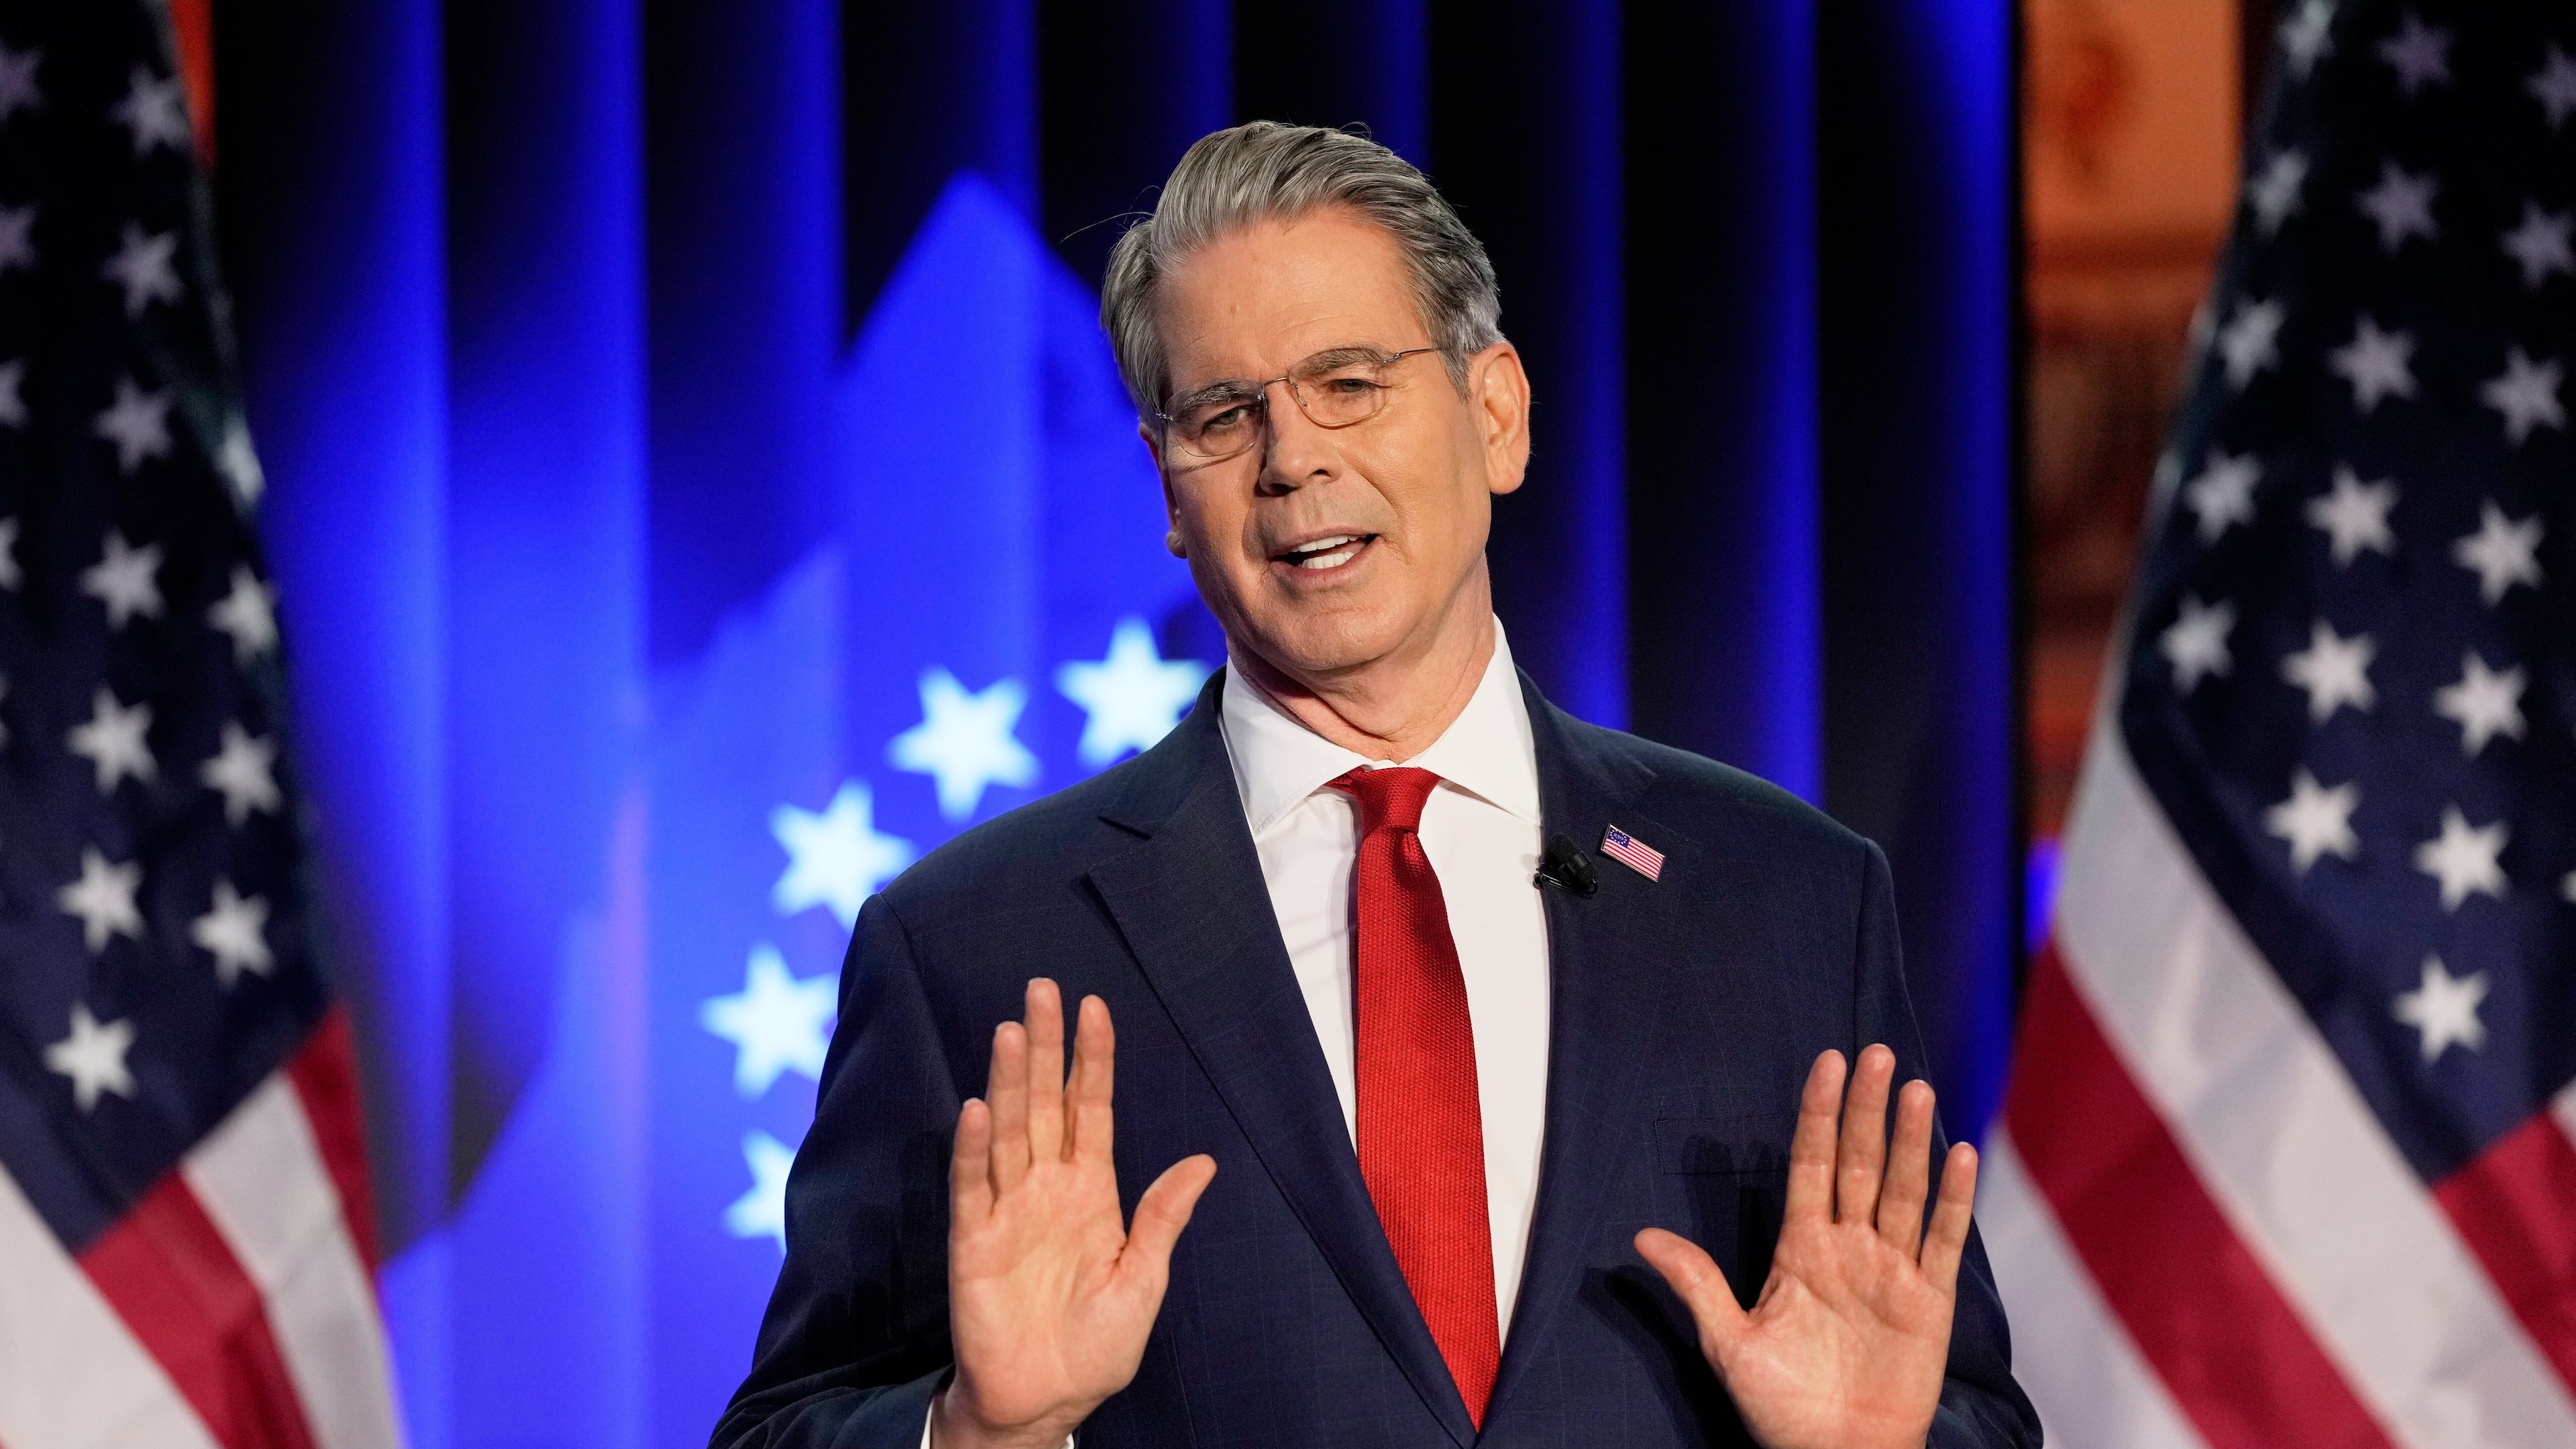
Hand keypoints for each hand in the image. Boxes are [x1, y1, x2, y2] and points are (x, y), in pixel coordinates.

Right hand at [931, 980, 1216, 1448]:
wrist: (1047, 1401)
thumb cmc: (1098, 1344)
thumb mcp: (1144, 1278)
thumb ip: (1162, 1217)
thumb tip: (1204, 1160)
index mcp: (1090, 1191)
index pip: (1089, 1109)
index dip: (1091, 1060)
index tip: (1093, 1006)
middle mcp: (1046, 1188)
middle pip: (1043, 1103)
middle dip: (1043, 1046)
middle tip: (1042, 987)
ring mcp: (1006, 1211)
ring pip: (1007, 1131)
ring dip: (1007, 1081)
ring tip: (1009, 1029)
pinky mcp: (973, 1242)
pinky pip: (972, 1188)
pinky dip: (973, 1150)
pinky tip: (977, 1109)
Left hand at [1635, 1046, 1976, 1448]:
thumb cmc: (1782, 1407)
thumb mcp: (1728, 1343)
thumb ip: (1697, 1284)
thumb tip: (1641, 1236)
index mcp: (1801, 1248)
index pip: (1812, 1164)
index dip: (1819, 1114)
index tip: (1829, 1063)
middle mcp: (1849, 1248)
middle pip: (1861, 1164)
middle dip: (1868, 1110)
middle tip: (1878, 1055)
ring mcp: (1891, 1271)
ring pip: (1903, 1191)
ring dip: (1912, 1141)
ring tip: (1917, 1090)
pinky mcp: (1928, 1303)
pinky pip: (1941, 1242)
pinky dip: (1952, 1201)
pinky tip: (1960, 1155)